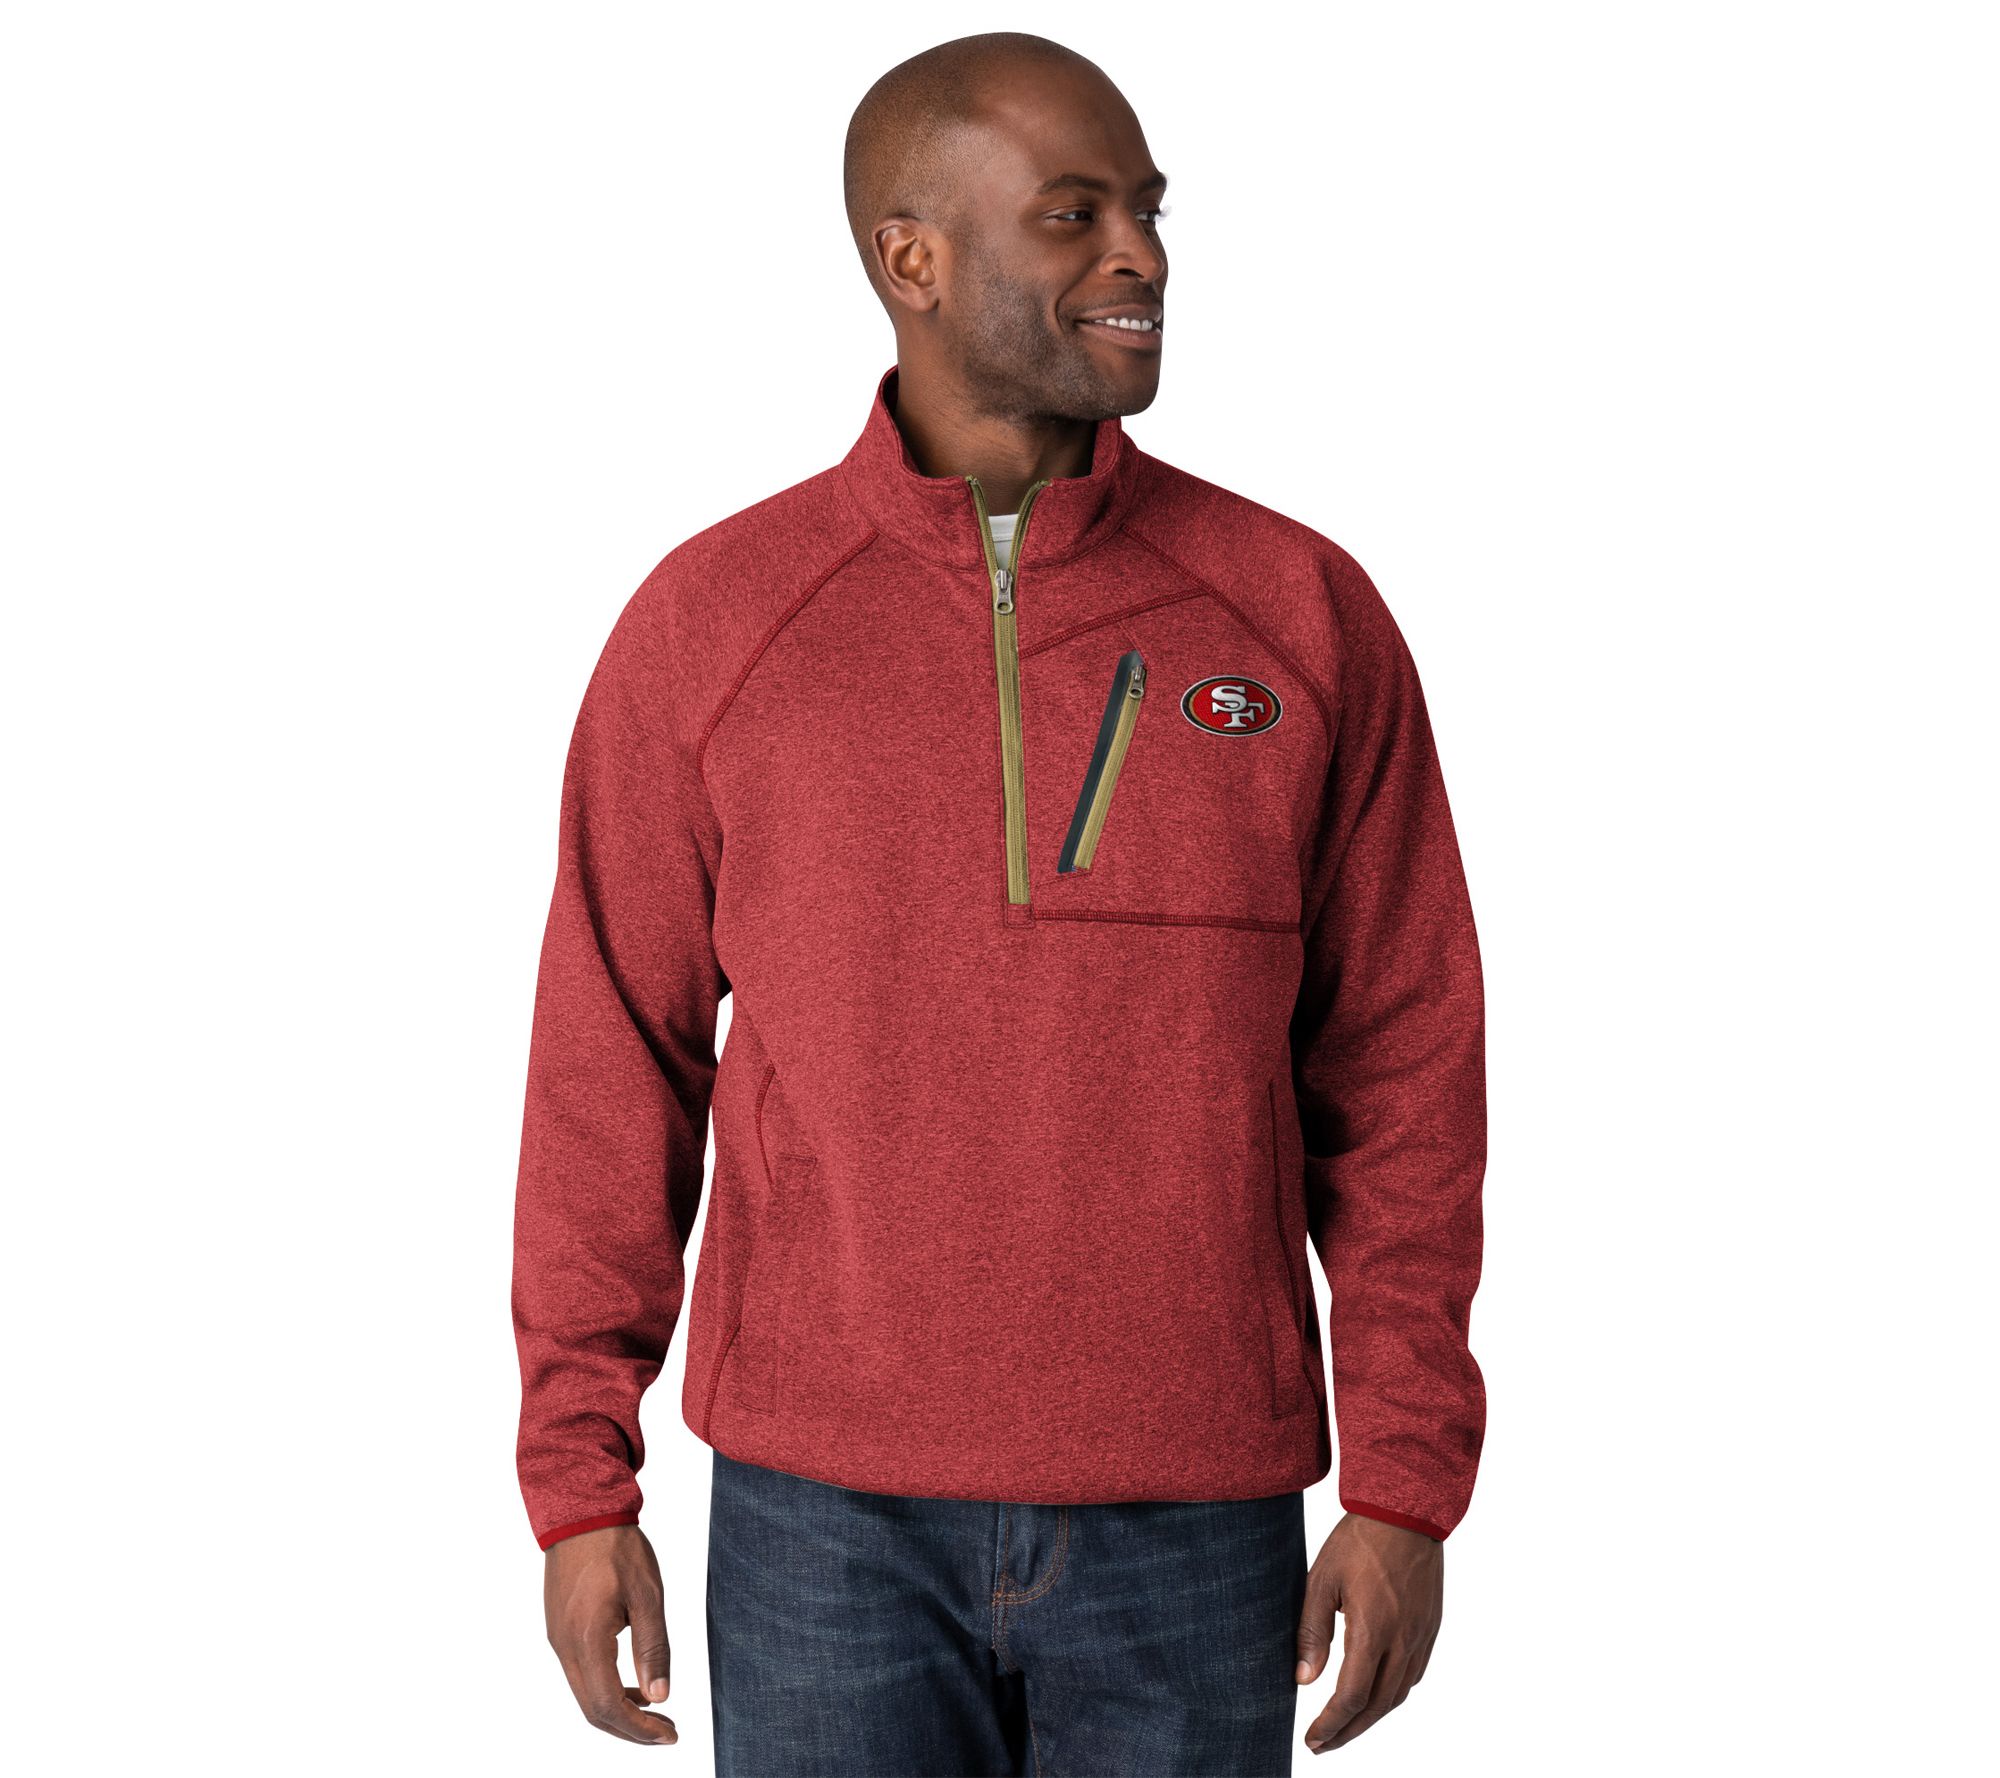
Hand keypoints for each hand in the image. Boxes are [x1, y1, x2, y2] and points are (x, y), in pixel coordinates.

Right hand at [543, 1524, 677, 1744]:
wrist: (581, 1514)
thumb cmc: (617, 1549)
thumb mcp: (647, 1595)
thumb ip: (653, 1648)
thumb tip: (660, 1695)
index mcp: (587, 1640)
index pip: (608, 1706)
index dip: (639, 1729)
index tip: (669, 1734)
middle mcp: (565, 1647)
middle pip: (593, 1710)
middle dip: (630, 1729)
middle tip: (666, 1731)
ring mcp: (558, 1640)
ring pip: (585, 1695)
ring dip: (618, 1711)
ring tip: (654, 1711)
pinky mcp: (559, 1630)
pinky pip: (580, 1674)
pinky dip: (606, 1689)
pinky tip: (633, 1684)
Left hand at [1294, 1512, 1442, 1752]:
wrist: (1407, 1511)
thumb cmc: (1359, 1540)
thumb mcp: (1322, 1580)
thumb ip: (1312, 1632)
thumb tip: (1303, 1680)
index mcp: (1373, 1631)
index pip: (1351, 1697)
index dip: (1330, 1725)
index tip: (1312, 1740)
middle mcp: (1403, 1642)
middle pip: (1377, 1707)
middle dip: (1348, 1732)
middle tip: (1322, 1746)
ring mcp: (1421, 1637)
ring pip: (1397, 1695)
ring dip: (1370, 1718)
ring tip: (1345, 1727)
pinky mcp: (1430, 1628)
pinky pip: (1413, 1676)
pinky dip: (1391, 1695)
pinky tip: (1375, 1695)